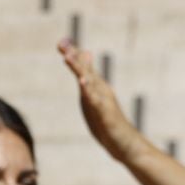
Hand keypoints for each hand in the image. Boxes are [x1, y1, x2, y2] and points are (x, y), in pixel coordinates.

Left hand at [58, 40, 144, 163]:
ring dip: (78, 68)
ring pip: (89, 81)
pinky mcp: (105, 113)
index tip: (61, 41)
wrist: (124, 143)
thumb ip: (88, 81)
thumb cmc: (107, 122)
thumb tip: (86, 61)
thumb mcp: (94, 100)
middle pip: (84, 70)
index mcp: (96, 87)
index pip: (83, 68)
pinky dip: (89, 91)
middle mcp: (100, 90)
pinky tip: (82, 82)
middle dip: (73, 56)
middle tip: (61, 43)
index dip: (72, 54)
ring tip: (67, 57)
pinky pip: (95, 100)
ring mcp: (103, 100)